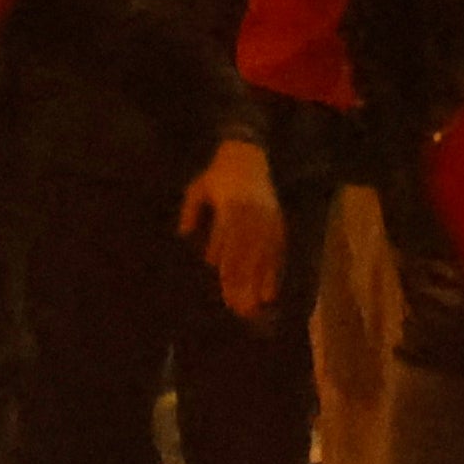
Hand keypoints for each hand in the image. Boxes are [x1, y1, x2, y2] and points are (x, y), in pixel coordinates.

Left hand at [178, 139, 281, 325]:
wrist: (248, 155)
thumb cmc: (218, 175)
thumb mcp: (198, 188)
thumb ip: (190, 210)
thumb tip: (184, 234)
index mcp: (234, 205)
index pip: (230, 239)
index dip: (228, 263)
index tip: (224, 285)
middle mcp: (254, 215)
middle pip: (249, 253)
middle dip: (244, 282)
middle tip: (237, 309)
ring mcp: (269, 221)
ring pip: (264, 257)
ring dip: (259, 284)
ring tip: (253, 308)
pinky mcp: (278, 225)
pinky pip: (277, 253)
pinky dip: (274, 274)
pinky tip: (269, 294)